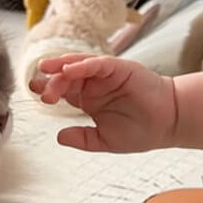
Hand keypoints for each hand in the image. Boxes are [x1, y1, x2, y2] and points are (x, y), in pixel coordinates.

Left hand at [29, 55, 176, 152]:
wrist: (168, 124)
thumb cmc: (141, 131)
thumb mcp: (105, 140)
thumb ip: (82, 139)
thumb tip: (59, 136)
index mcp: (89, 99)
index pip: (63, 90)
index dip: (48, 90)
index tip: (34, 94)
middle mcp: (95, 84)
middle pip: (66, 76)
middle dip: (51, 81)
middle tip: (41, 90)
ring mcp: (106, 74)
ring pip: (78, 65)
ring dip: (61, 67)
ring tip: (47, 70)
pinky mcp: (119, 67)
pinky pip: (98, 62)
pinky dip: (83, 63)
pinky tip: (70, 68)